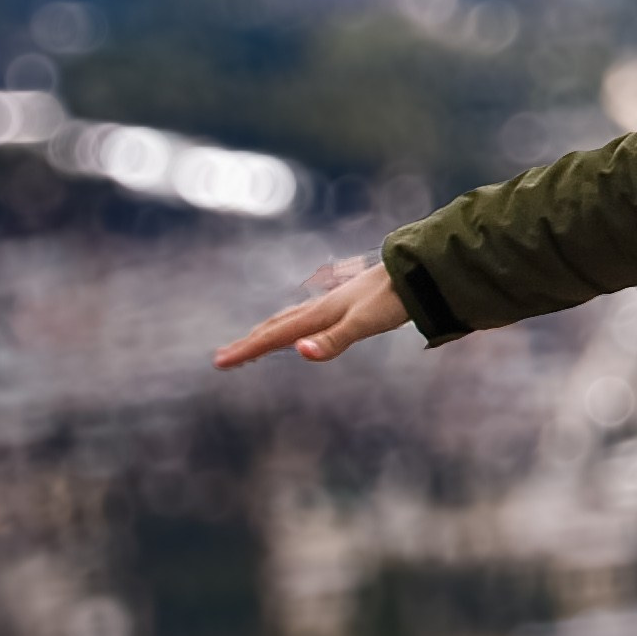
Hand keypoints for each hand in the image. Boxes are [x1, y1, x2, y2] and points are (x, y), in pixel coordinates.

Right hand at [214, 257, 409, 368]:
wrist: (417, 273)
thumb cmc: (392, 300)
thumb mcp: (364, 323)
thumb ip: (334, 340)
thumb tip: (300, 352)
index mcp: (319, 314)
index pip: (275, 336)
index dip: (246, 349)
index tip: (219, 362)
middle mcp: (320, 308)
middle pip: (276, 327)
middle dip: (250, 343)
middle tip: (225, 358)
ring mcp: (332, 305)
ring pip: (290, 321)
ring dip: (268, 334)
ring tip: (253, 345)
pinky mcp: (346, 306)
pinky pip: (307, 319)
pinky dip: (292, 328)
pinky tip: (301, 331)